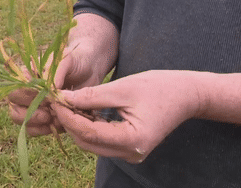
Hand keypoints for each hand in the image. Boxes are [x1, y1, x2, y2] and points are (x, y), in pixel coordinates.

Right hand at [8, 47, 106, 135]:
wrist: (91, 70)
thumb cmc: (76, 60)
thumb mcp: (67, 58)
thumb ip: (56, 71)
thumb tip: (50, 89)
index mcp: (28, 77)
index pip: (15, 90)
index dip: (26, 97)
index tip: (45, 98)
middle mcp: (28, 93)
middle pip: (15, 109)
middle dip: (31, 114)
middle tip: (48, 113)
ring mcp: (37, 107)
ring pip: (24, 122)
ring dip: (38, 124)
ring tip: (56, 119)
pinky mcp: (48, 118)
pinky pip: (36, 130)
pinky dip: (46, 130)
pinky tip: (60, 124)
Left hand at [53, 70, 205, 162]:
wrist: (187, 95)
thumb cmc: (160, 87)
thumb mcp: (123, 88)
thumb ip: (92, 96)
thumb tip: (63, 98)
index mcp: (132, 140)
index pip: (89, 133)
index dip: (68, 117)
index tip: (54, 100)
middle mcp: (130, 153)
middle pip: (88, 142)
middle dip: (69, 122)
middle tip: (57, 101)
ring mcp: (130, 153)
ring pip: (93, 143)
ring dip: (78, 125)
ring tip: (67, 103)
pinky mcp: (129, 147)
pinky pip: (102, 140)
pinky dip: (90, 126)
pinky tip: (83, 109)